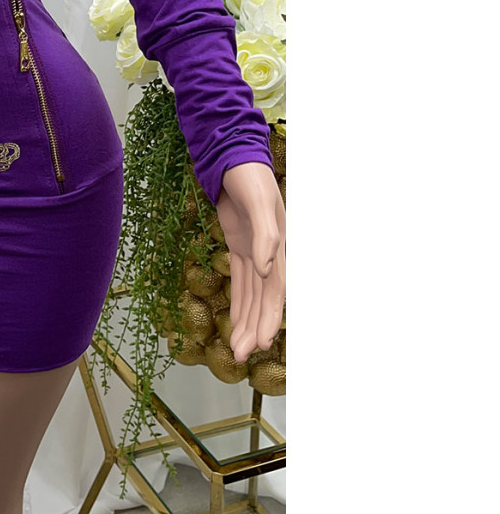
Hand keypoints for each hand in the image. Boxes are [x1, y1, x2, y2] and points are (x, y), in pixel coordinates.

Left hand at [214, 161, 284, 363]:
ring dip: (245, 322)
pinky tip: (237, 325)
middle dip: (255, 328)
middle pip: (263, 299)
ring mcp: (255, 252)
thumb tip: (265, 268)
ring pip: (251, 295)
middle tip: (242, 355)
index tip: (263, 341)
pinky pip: (241, 283)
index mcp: (279, 246)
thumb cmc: (250, 177)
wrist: (234, 158)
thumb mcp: (259, 201)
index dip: (270, 315)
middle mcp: (270, 254)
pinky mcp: (240, 248)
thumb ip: (265, 235)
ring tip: (237, 351)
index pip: (275, 289)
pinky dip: (239, 304)